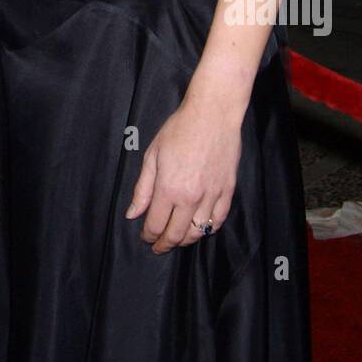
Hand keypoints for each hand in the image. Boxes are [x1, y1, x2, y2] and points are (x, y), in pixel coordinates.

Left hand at [124, 96, 241, 252]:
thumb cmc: (179, 129)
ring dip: (185, 240)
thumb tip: (132, 214)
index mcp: (168, 189)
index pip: (156, 225)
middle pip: (176, 234)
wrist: (212, 114)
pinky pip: (219, 220)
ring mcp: (212, 196)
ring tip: (177, 239)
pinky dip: (209, 229)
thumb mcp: (152, 155)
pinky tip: (200, 229)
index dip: (148, 236)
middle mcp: (191, 198)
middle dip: (164, 244)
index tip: (145, 238)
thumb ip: (142, 189)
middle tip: (158, 247)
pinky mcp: (228, 191)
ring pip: (198, 232)